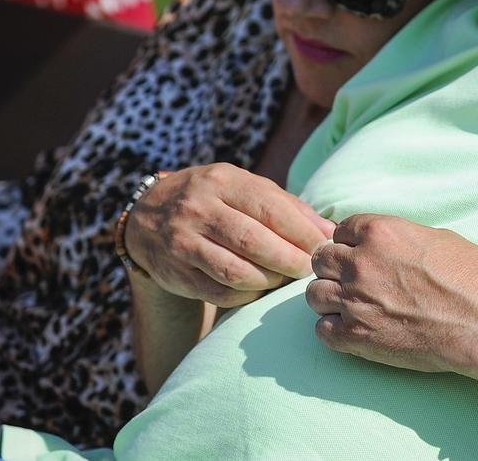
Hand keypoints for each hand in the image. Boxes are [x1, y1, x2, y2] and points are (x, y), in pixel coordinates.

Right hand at [123, 162, 335, 306]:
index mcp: (222, 181)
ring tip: (284, 279)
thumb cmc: (214, 199)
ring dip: (269, 281)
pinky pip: (220, 293)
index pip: (270, 209)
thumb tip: (329, 231)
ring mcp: (183, 242)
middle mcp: (198, 209)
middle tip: (310, 269)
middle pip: (254, 242)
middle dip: (290, 260)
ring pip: (236, 272)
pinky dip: (247, 295)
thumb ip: (287, 206)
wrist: (148, 216)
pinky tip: (259, 289)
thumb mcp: (244, 187)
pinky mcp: (176, 273)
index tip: (324, 246)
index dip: (302, 233)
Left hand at [306, 214, 477, 383]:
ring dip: (329, 297)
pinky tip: (351, 327)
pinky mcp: (356, 337)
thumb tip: (385, 245)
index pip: (340, 230)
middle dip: (333, 267)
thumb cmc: (471, 278)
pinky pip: (322, 329)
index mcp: (379, 233)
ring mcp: (354, 301)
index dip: (350, 242)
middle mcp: (359, 263)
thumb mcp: (436, 237)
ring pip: (314, 294)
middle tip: (353, 279)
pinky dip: (333, 328)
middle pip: (321, 259)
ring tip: (350, 304)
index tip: (360, 253)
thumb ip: (399, 237)